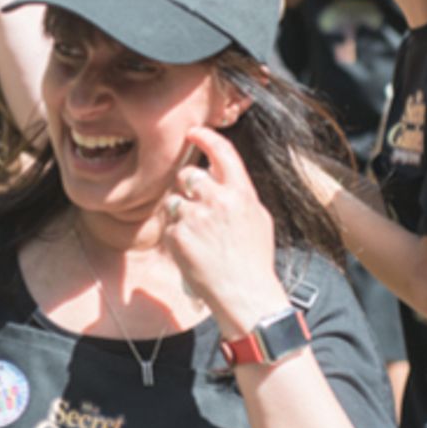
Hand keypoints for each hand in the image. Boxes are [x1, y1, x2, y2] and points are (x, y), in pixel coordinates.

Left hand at [163, 126, 285, 335]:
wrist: (245, 295)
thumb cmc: (253, 259)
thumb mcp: (257, 218)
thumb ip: (237, 192)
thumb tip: (218, 172)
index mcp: (241, 192)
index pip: (222, 151)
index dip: (205, 137)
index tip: (193, 132)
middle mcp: (217, 200)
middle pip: (188, 175)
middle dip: (189, 187)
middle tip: (199, 209)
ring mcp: (195, 217)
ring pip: (174, 200)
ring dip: (181, 214)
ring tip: (200, 238)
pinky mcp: (178, 236)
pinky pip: (169, 225)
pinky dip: (177, 236)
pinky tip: (193, 251)